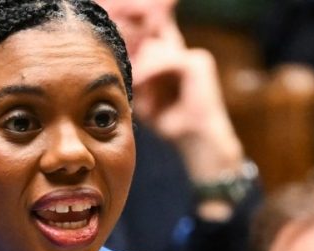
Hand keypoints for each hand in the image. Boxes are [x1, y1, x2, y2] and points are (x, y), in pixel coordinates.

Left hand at [132, 20, 247, 219]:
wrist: (196, 140)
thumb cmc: (172, 125)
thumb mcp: (146, 100)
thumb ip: (136, 82)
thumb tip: (116, 68)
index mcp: (176, 64)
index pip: (147, 50)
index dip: (132, 60)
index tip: (118, 78)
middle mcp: (186, 57)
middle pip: (148, 47)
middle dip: (136, 64)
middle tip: (127, 84)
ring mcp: (194, 57)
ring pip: (154, 50)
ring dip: (140, 68)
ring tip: (132, 86)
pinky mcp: (196, 63)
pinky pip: (165, 59)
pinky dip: (149, 70)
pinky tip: (138, 82)